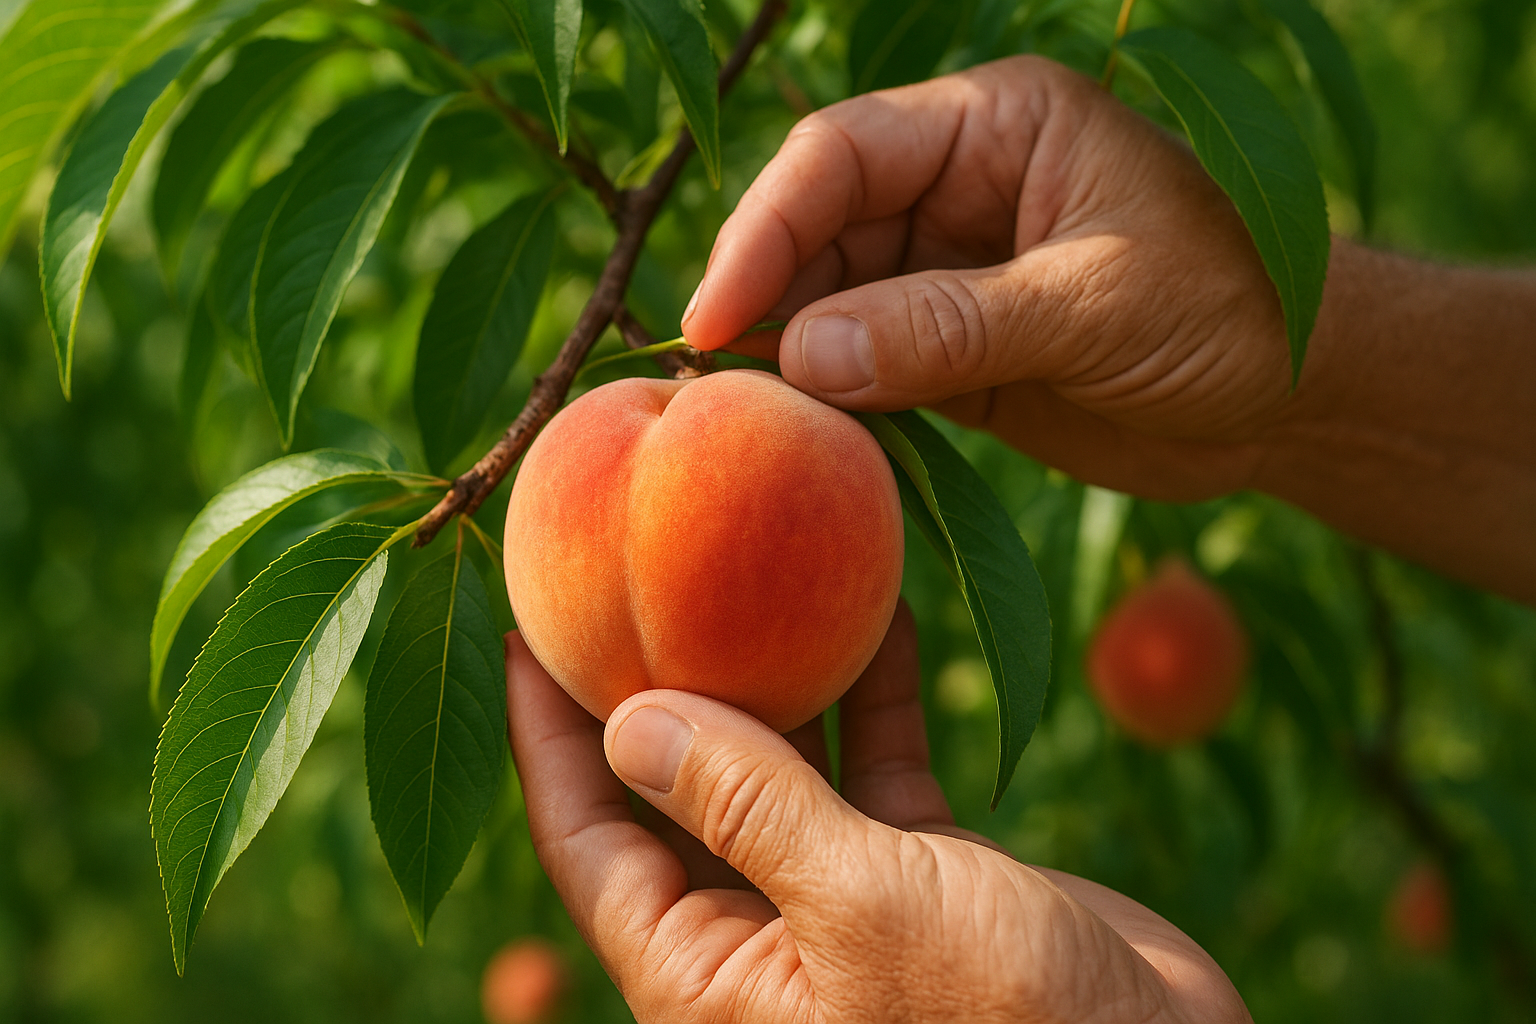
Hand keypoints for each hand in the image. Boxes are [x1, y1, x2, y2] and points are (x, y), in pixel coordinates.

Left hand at [507, 604, 1251, 1022]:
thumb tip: (629, 721)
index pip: (586, 838)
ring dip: (772, 669)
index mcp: (704, 973)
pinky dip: (876, 691)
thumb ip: (747, 808)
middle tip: (626, 563)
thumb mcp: (863, 907)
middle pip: (669, 788)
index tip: (526, 621)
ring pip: (776, 764)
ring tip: (745, 561)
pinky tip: (879, 605)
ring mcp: (839, 896)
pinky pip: (874, 764)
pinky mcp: (920, 870)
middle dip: (651, 680)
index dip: (546, 732)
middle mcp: (756, 932)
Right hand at [682, 55, 1292, 501]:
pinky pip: (864, 368)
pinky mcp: (951, 350)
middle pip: (816, 228)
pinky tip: (805, 439)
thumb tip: (805, 356)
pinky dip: (831, 403)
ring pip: (828, 304)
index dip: (765, 229)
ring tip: (754, 421)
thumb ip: (952, 327)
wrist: (1296, 397)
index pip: (842, 156)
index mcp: (995, 126)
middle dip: (764, 300)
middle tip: (714, 381)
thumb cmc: (1233, 310)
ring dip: (790, 360)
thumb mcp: (1097, 307)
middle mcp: (957, 187)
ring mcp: (948, 271)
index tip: (716, 317)